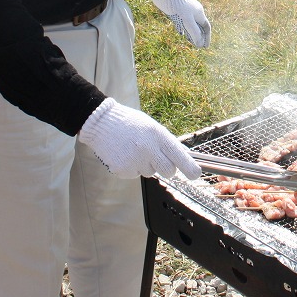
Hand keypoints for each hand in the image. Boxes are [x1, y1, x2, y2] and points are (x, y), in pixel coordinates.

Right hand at [77, 98, 201, 179]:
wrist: (101, 122)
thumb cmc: (130, 123)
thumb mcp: (152, 127)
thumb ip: (167, 142)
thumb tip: (184, 156)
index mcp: (158, 135)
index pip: (179, 156)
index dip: (190, 168)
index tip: (195, 174)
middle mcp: (148, 149)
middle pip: (168, 171)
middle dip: (166, 168)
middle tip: (155, 157)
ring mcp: (134, 161)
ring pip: (150, 173)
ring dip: (145, 165)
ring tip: (133, 149)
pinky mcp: (122, 170)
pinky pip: (135, 174)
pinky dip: (131, 167)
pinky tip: (124, 154)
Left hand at [149, 0, 210, 47]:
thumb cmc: (179, 7)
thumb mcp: (188, 22)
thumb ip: (195, 33)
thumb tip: (200, 45)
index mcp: (199, 14)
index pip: (206, 28)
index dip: (207, 38)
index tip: (205, 47)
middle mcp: (194, 12)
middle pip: (199, 26)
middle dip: (199, 36)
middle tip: (197, 45)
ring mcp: (186, 11)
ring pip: (191, 24)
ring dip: (191, 33)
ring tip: (190, 40)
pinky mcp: (178, 10)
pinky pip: (183, 21)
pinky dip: (183, 28)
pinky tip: (180, 32)